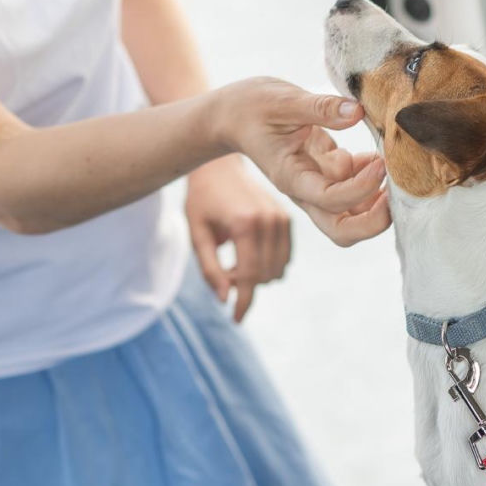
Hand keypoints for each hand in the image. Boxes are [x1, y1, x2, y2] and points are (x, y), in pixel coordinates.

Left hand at [185, 155, 292, 321]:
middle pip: (265, 276)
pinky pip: (284, 259)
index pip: (250, 276)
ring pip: (278, 270)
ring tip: (235, 261)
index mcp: (245, 224)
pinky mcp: (288, 219)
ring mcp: (282, 219)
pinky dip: (268, 265)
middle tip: (224, 273)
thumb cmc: (202, 200)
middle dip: (244, 285)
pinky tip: (250, 253)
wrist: (220, 166)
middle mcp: (269, 222)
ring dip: (257, 276)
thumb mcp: (197, 234)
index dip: (243, 302)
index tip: (235, 320)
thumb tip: (225, 299)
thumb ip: (210, 268)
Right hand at [217, 78, 390, 246]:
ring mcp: (317, 187)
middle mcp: (306, 192)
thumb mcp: (284, 100)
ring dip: (376, 200)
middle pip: (343, 230)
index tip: (380, 163)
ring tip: (387, 164)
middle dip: (374, 220)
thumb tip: (357, 112)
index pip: (331, 200)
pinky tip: (373, 154)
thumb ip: (320, 107)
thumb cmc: (252, 107)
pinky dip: (369, 177)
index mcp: (291, 178)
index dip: (360, 188)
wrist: (234, 116)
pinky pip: (355, 190)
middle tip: (395, 191)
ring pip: (352, 215)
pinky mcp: (326, 176)